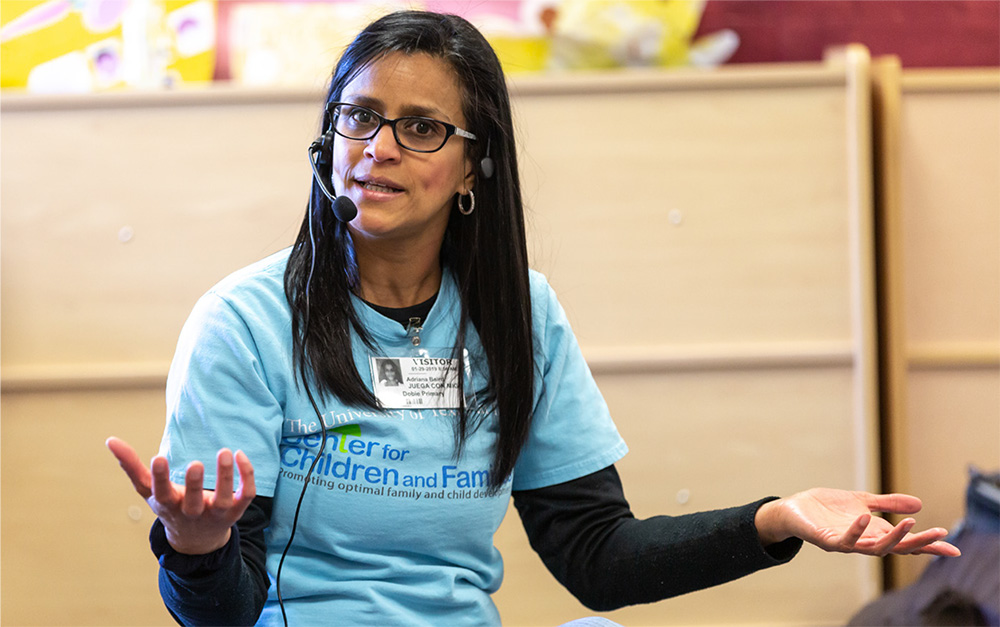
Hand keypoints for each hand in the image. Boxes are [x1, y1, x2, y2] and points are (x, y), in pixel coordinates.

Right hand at [106, 436, 255, 554]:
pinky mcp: (236, 510)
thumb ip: (131, 466)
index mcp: (169, 505)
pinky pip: (246, 495)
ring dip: (225, 477)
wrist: (196, 540)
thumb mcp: (147, 490)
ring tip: (224, 452)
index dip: (160, 478)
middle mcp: (192, 512)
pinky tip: (241, 455)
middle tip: (196, 464)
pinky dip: (247, 477)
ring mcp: (215, 513)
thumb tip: (110, 440)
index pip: (162, 494)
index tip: (158, 458)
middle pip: (193, 503)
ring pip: (223, 499)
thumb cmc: (170, 506)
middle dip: (194, 484)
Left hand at [755, 488, 960, 556]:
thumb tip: (919, 504)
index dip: (928, 545)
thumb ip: (888, 504)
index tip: (954, 548)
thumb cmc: (828, 508)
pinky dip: (855, 530)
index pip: (906, 542)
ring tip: (910, 524)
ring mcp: (845, 543)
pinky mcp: (826, 540)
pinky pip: (843, 540)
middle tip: (940, 534)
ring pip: (874, 549)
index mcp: (874, 533)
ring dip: (893, 538)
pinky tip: (864, 517)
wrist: (794, 509)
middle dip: (919, 542)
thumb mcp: (863, 501)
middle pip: (897, 548)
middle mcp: (863, 542)